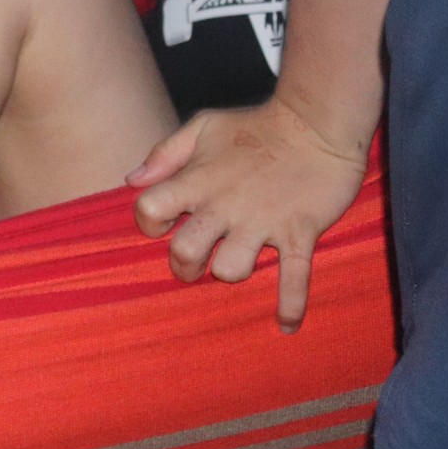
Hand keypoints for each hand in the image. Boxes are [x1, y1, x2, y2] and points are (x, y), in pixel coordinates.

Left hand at [128, 96, 370, 331]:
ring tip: (235, 267)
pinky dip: (292, 305)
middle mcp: (225, 205)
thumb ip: (165, 153)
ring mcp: (263, 221)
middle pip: (185, 251)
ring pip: (233, 269)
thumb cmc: (255, 126)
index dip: (148, 223)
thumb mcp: (203, 127)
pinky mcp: (299, 232)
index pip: (150, 209)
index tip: (161, 226)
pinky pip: (294, 277)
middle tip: (191, 265)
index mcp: (198, 180)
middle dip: (183, 266)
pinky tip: (287, 325)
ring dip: (231, 274)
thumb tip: (131, 180)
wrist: (316, 123)